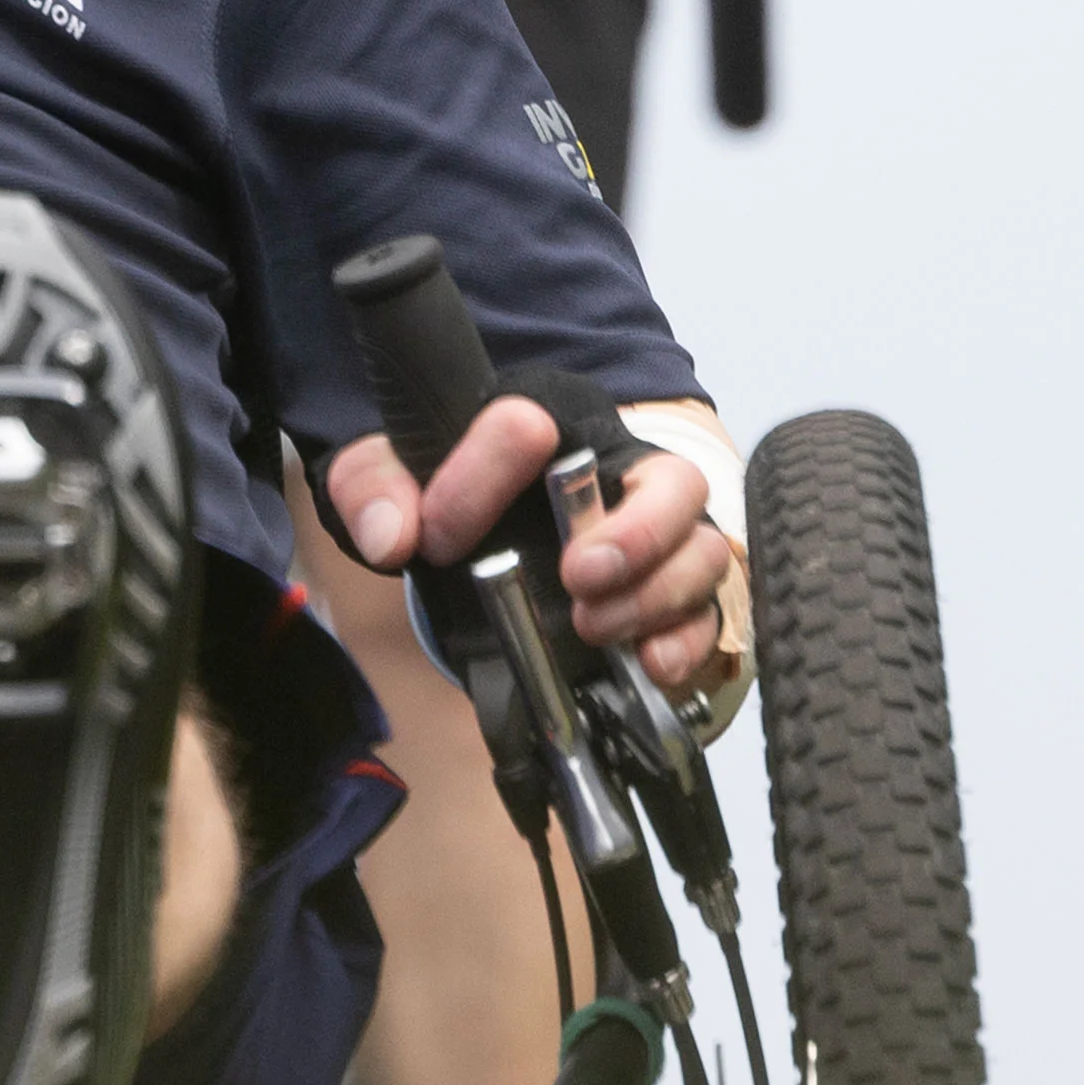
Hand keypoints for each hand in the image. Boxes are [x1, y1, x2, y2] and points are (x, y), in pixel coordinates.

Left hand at [324, 396, 739, 710]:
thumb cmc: (444, 499)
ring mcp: (659, 542)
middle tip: (579, 574)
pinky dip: (686, 644)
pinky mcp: (672, 603)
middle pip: (675, 482)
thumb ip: (375, 491)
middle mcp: (619, 477)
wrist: (478, 545)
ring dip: (655, 594)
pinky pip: (708, 620)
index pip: (535, 422)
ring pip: (703, 552)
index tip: (438, 530)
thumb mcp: (385, 481)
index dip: (488, 470)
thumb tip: (391, 534)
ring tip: (594, 627)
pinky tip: (648, 662)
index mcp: (547, 427)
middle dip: (638, 531)